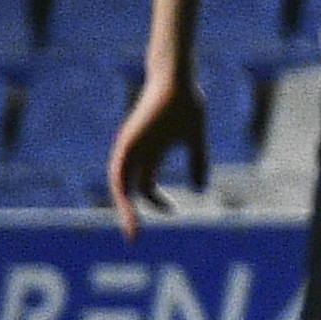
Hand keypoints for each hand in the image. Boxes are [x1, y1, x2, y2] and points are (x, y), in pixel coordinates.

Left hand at [107, 65, 206, 238]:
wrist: (176, 80)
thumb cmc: (186, 103)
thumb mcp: (195, 138)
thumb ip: (198, 162)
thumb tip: (200, 189)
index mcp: (151, 153)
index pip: (147, 186)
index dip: (158, 202)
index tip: (175, 211)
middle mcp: (136, 153)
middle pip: (129, 190)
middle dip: (131, 214)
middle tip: (135, 239)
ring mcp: (129, 148)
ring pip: (120, 185)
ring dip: (124, 209)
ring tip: (132, 231)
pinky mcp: (126, 143)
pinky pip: (119, 174)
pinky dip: (122, 192)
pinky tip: (128, 205)